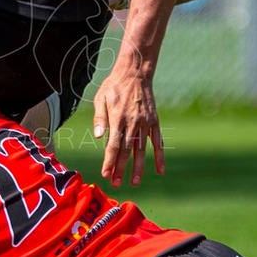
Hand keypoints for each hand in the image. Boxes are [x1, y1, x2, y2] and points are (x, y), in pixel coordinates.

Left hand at [90, 62, 163, 186]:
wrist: (135, 73)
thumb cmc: (114, 87)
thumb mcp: (100, 98)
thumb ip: (99, 118)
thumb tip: (97, 136)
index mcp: (118, 118)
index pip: (113, 146)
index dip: (110, 162)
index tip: (106, 175)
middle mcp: (132, 123)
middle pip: (126, 151)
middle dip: (120, 169)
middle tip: (115, 184)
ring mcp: (145, 123)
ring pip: (141, 150)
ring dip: (138, 167)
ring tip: (134, 182)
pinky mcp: (154, 121)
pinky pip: (158, 142)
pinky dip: (159, 156)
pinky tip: (159, 170)